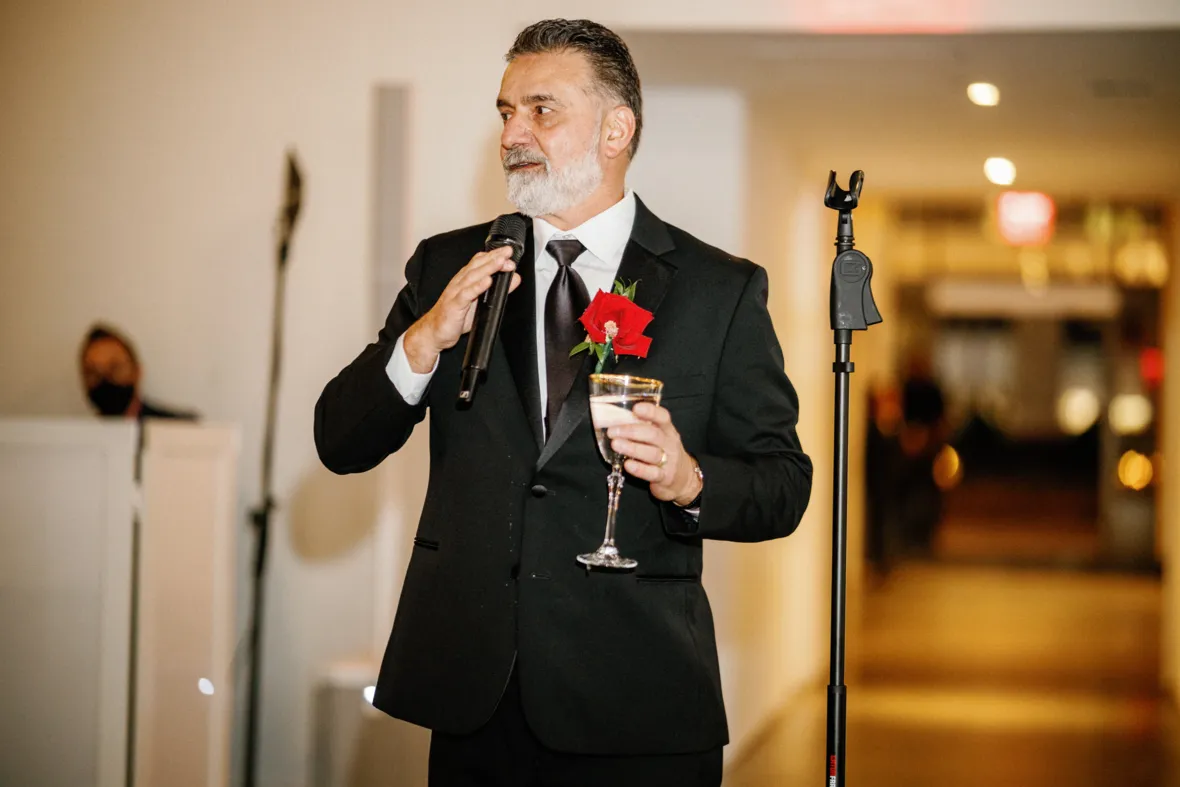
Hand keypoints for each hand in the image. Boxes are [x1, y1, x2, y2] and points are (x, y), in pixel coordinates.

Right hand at [403, 246, 520, 371]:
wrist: (434, 332)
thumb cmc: (455, 316)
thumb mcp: (482, 302)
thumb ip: (499, 290)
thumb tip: (515, 279)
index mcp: (465, 280)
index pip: (480, 262)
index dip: (494, 255)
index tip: (508, 251)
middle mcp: (460, 283)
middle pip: (477, 266)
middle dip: (493, 257)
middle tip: (508, 252)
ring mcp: (455, 293)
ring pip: (472, 277)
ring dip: (488, 268)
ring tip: (501, 262)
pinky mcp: (454, 305)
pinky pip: (466, 294)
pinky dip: (477, 287)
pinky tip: (488, 282)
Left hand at [607, 402, 701, 505]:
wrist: (684, 479)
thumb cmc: (665, 453)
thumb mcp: (660, 438)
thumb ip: (643, 428)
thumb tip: (615, 418)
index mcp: (668, 430)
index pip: (663, 417)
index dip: (650, 412)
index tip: (635, 408)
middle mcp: (669, 444)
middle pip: (653, 434)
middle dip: (631, 431)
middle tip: (612, 431)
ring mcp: (669, 461)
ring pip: (652, 453)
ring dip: (632, 448)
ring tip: (615, 444)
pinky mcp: (664, 478)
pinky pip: (652, 473)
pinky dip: (639, 469)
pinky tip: (627, 465)